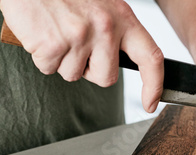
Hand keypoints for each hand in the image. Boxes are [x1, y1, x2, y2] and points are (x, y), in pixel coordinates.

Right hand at [0, 0, 163, 112]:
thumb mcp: (100, 4)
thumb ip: (113, 31)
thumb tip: (115, 60)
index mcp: (121, 16)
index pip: (150, 57)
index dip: (154, 85)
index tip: (150, 103)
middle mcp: (105, 27)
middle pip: (106, 78)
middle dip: (90, 71)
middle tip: (75, 46)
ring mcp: (79, 37)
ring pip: (73, 75)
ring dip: (62, 61)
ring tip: (56, 32)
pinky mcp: (53, 45)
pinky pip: (49, 69)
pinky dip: (42, 57)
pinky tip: (42, 34)